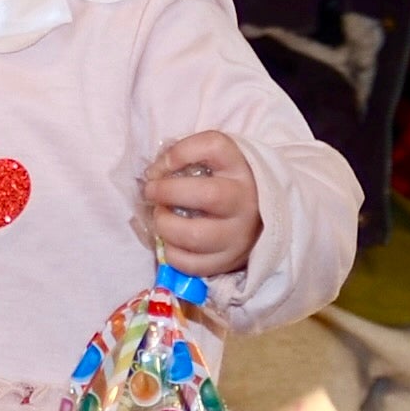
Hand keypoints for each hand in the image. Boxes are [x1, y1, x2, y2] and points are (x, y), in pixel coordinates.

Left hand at [139, 132, 261, 275]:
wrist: (258, 220)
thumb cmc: (225, 183)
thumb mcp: (214, 160)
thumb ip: (184, 157)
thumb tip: (153, 173)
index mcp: (240, 167)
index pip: (214, 146)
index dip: (180, 152)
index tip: (161, 165)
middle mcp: (245, 200)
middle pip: (207, 194)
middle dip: (167, 192)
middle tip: (151, 192)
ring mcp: (238, 235)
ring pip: (195, 235)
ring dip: (165, 225)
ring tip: (160, 217)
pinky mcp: (228, 261)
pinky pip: (192, 264)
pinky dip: (172, 253)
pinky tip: (171, 241)